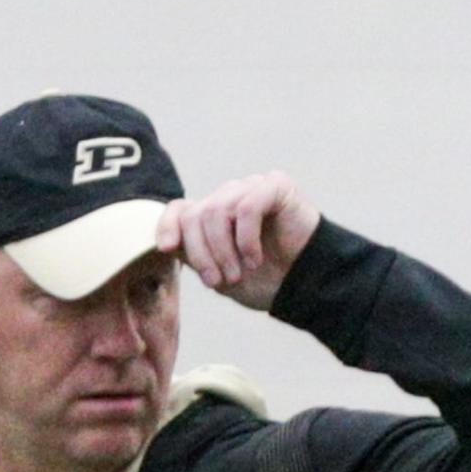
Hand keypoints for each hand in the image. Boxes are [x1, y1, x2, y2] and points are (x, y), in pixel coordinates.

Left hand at [155, 172, 320, 309]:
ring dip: (223, 250)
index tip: (166, 248)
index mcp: (213, 216)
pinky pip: (247, 207)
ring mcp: (251, 188)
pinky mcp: (275, 186)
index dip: (167, 225)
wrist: (304, 284)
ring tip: (238, 274)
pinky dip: (246, 239)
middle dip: (201, 254)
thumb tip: (166, 245)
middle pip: (196, 214)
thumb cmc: (265, 281)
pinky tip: (255, 258)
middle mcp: (229, 197)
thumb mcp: (220, 275)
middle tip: (216, 282)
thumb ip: (194, 258)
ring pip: (217, 211)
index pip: (180, 208)